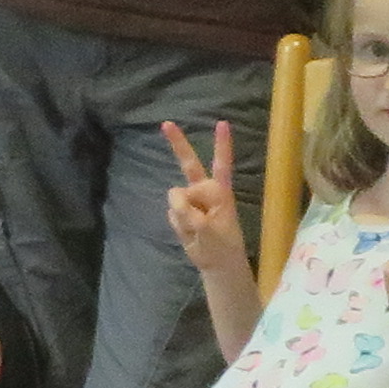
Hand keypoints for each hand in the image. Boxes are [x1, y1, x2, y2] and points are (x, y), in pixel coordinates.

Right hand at [158, 119, 246, 287]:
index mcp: (220, 192)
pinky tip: (188, 233)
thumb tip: (172, 196)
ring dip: (182, 214)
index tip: (222, 123)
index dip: (222, 145)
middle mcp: (205, 191)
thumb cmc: (221, 245)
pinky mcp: (181, 212)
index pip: (221, 165)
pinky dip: (178, 223)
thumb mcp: (208, 230)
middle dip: (178, 144)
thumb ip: (189, 211)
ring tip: (197, 232)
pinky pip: (171, 212)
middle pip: (190, 165)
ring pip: (176, 197)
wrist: (217, 264)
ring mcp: (191, 201)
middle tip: (166, 124)